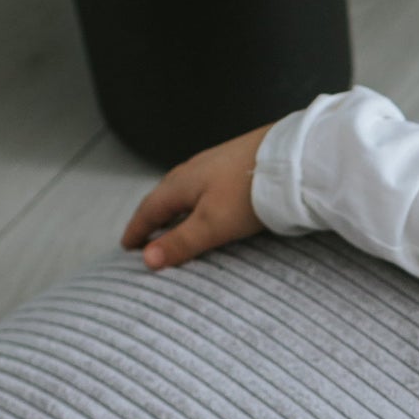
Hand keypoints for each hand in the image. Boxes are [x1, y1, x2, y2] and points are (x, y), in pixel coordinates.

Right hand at [121, 124, 273, 270]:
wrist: (292, 159)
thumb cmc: (248, 193)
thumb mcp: (212, 225)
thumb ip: (180, 242)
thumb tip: (146, 259)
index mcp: (180, 183)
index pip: (149, 209)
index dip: (137, 230)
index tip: (126, 246)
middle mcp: (192, 170)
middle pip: (164, 197)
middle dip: (152, 218)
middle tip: (145, 238)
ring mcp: (215, 163)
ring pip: (186, 190)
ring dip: (175, 209)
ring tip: (174, 226)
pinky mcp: (237, 163)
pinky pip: (206, 186)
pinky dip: (197, 202)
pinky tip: (209, 207)